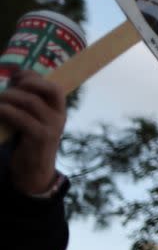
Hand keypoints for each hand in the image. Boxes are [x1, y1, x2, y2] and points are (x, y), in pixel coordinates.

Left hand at [0, 71, 65, 194]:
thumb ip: (28, 104)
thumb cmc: (29, 142)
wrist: (34, 172)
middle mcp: (59, 116)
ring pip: (31, 102)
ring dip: (10, 96)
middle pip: (49, 89)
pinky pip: (21, 117)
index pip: (53, 86)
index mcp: (59, 110)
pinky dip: (6, 111)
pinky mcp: (40, 138)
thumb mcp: (33, 120)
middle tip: (9, 87)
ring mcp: (52, 127)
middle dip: (27, 83)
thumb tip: (14, 80)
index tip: (15, 77)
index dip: (34, 77)